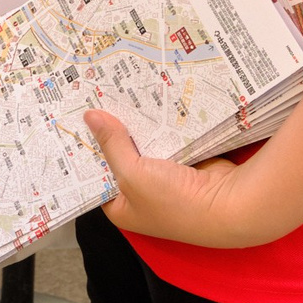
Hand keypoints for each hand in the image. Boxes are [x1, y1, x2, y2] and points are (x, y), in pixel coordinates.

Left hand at [81, 110, 279, 248]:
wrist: (231, 204)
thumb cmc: (175, 202)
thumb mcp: (133, 174)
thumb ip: (112, 145)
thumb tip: (90, 117)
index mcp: (122, 208)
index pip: (94, 178)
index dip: (84, 152)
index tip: (71, 123)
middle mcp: (141, 196)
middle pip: (118, 158)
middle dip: (108, 133)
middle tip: (90, 100)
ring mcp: (163, 179)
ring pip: (141, 146)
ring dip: (133, 125)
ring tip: (110, 94)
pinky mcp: (183, 163)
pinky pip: (163, 139)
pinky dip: (156, 125)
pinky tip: (142, 101)